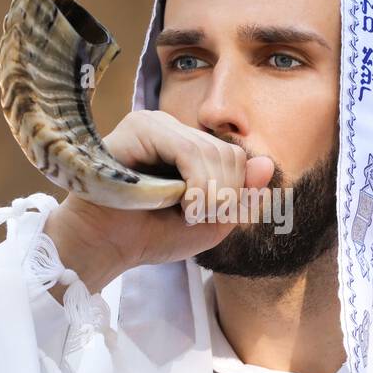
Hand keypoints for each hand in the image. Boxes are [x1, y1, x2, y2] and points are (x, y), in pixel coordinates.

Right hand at [41, 110, 274, 295]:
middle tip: (197, 219)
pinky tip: (181, 205)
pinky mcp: (137, 128)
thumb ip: (241, 197)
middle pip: (228, 153)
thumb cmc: (151, 235)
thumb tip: (267, 164)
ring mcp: (154, 124)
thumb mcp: (210, 223)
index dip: (235, 191)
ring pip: (211, 152)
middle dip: (224, 194)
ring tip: (187, 215)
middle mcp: (172, 130)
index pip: (236, 157)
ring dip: (210, 193)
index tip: (211, 218)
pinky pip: (186, 150)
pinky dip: (195, 184)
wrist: (105, 247)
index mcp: (188, 147)